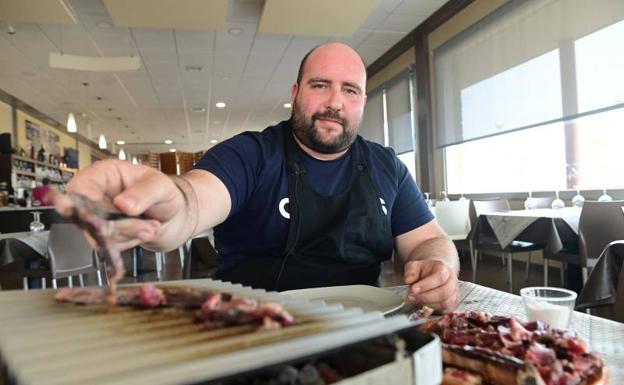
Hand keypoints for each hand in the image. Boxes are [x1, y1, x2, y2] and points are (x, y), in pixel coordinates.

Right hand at [62, 159, 183, 249]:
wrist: (170, 214)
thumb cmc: (162, 192)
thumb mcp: (161, 186)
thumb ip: (144, 193)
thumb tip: (122, 204)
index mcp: (105, 174)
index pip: (80, 186)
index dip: (86, 203)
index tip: (103, 216)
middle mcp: (95, 194)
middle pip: (89, 216)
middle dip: (120, 226)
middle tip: (147, 226)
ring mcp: (97, 216)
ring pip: (99, 235)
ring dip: (129, 235)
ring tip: (151, 227)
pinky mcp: (102, 234)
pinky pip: (108, 246)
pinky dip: (129, 242)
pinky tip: (144, 232)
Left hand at [404, 259, 458, 312]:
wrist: (435, 273)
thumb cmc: (425, 270)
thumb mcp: (414, 266)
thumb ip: (410, 271)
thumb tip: (408, 280)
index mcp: (443, 269)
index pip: (439, 277)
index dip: (426, 285)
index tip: (412, 289)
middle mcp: (452, 281)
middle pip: (444, 292)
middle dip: (425, 297)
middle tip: (411, 297)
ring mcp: (454, 293)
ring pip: (445, 303)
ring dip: (429, 304)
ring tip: (416, 301)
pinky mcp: (453, 303)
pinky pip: (446, 310)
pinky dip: (434, 310)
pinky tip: (424, 305)